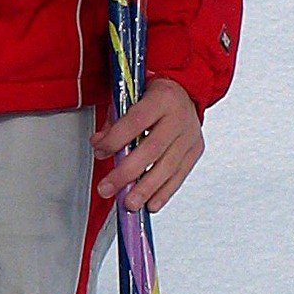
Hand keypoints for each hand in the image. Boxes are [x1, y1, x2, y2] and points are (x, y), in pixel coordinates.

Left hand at [91, 76, 203, 212]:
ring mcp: (190, 136)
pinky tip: (150, 203)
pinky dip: (163, 193)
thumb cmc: (154, 92)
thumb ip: (114, 120)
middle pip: (152, 150)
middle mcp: (179, 118)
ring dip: (145, 190)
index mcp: (162, 98)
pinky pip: (179, 176)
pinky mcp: (195, 151)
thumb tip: (98, 144)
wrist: (186, 89)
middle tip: (108, 188)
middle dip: (127, 173)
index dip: (116, 139)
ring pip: (167, 168)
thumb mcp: (131, 95)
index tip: (100, 151)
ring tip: (128, 203)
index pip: (137, 121)